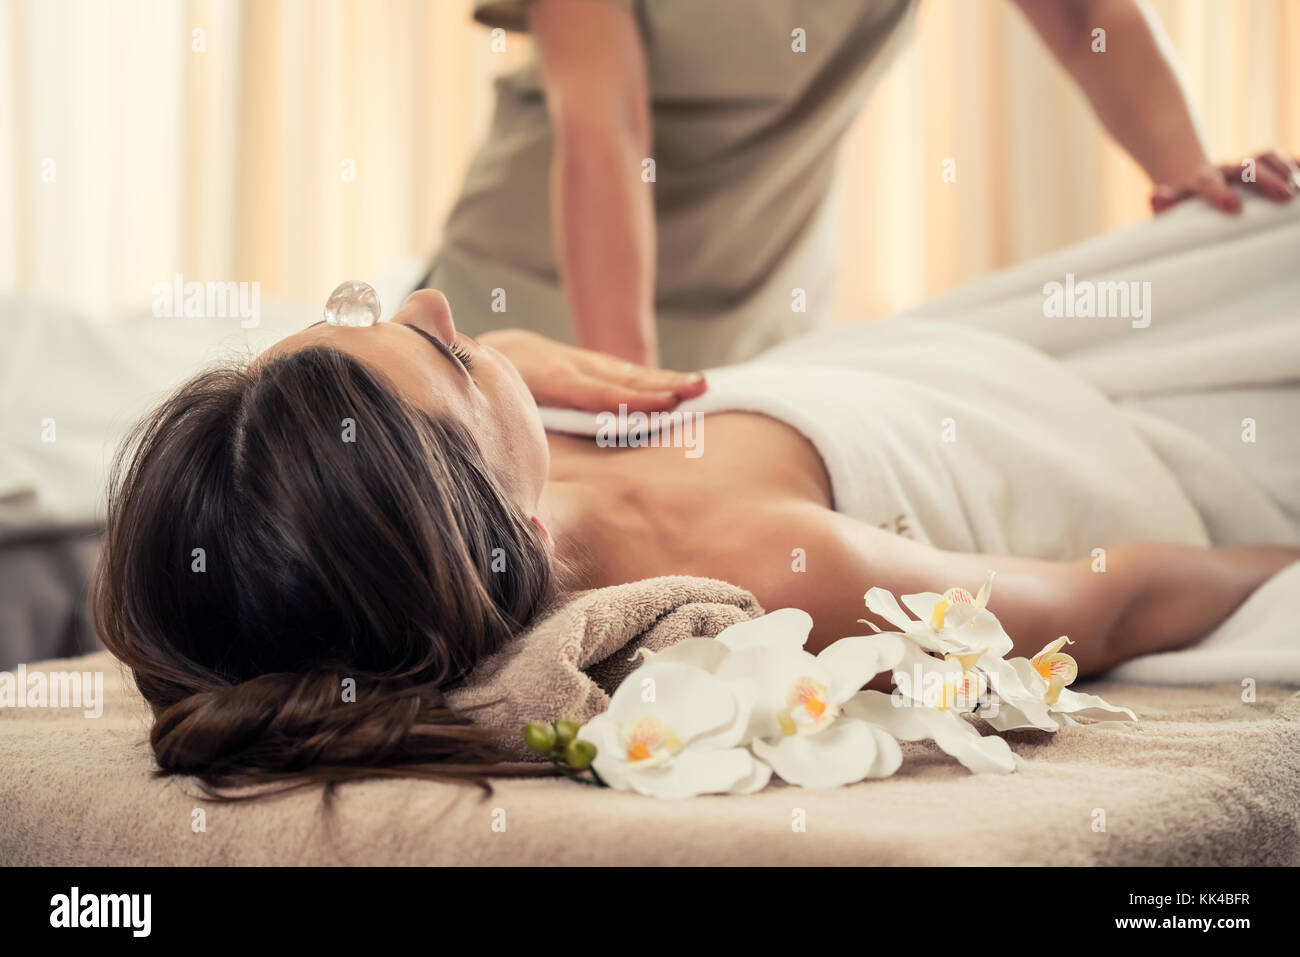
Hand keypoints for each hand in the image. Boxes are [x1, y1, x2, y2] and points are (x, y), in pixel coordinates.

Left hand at [479, 329, 706, 412]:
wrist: (474, 348)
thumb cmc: (482, 393)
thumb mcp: (490, 406)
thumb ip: (512, 427)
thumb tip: (526, 473)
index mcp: (543, 379)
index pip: (595, 392)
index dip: (631, 399)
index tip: (666, 403)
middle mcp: (564, 364)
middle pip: (619, 376)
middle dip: (661, 383)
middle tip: (699, 389)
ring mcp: (575, 360)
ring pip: (624, 370)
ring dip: (663, 378)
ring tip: (701, 385)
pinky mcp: (582, 362)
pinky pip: (618, 371)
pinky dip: (648, 378)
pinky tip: (675, 386)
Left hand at [1150, 150, 1299, 213]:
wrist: (1192, 183)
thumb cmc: (1183, 206)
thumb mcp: (1170, 208)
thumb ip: (1164, 205)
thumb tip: (1157, 197)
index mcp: (1199, 181)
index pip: (1207, 183)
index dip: (1220, 194)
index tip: (1235, 208)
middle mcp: (1224, 169)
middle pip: (1245, 168)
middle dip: (1266, 180)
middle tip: (1285, 196)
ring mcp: (1245, 165)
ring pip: (1265, 157)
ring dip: (1284, 170)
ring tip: (1298, 190)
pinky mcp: (1262, 166)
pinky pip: (1281, 159)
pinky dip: (1295, 164)